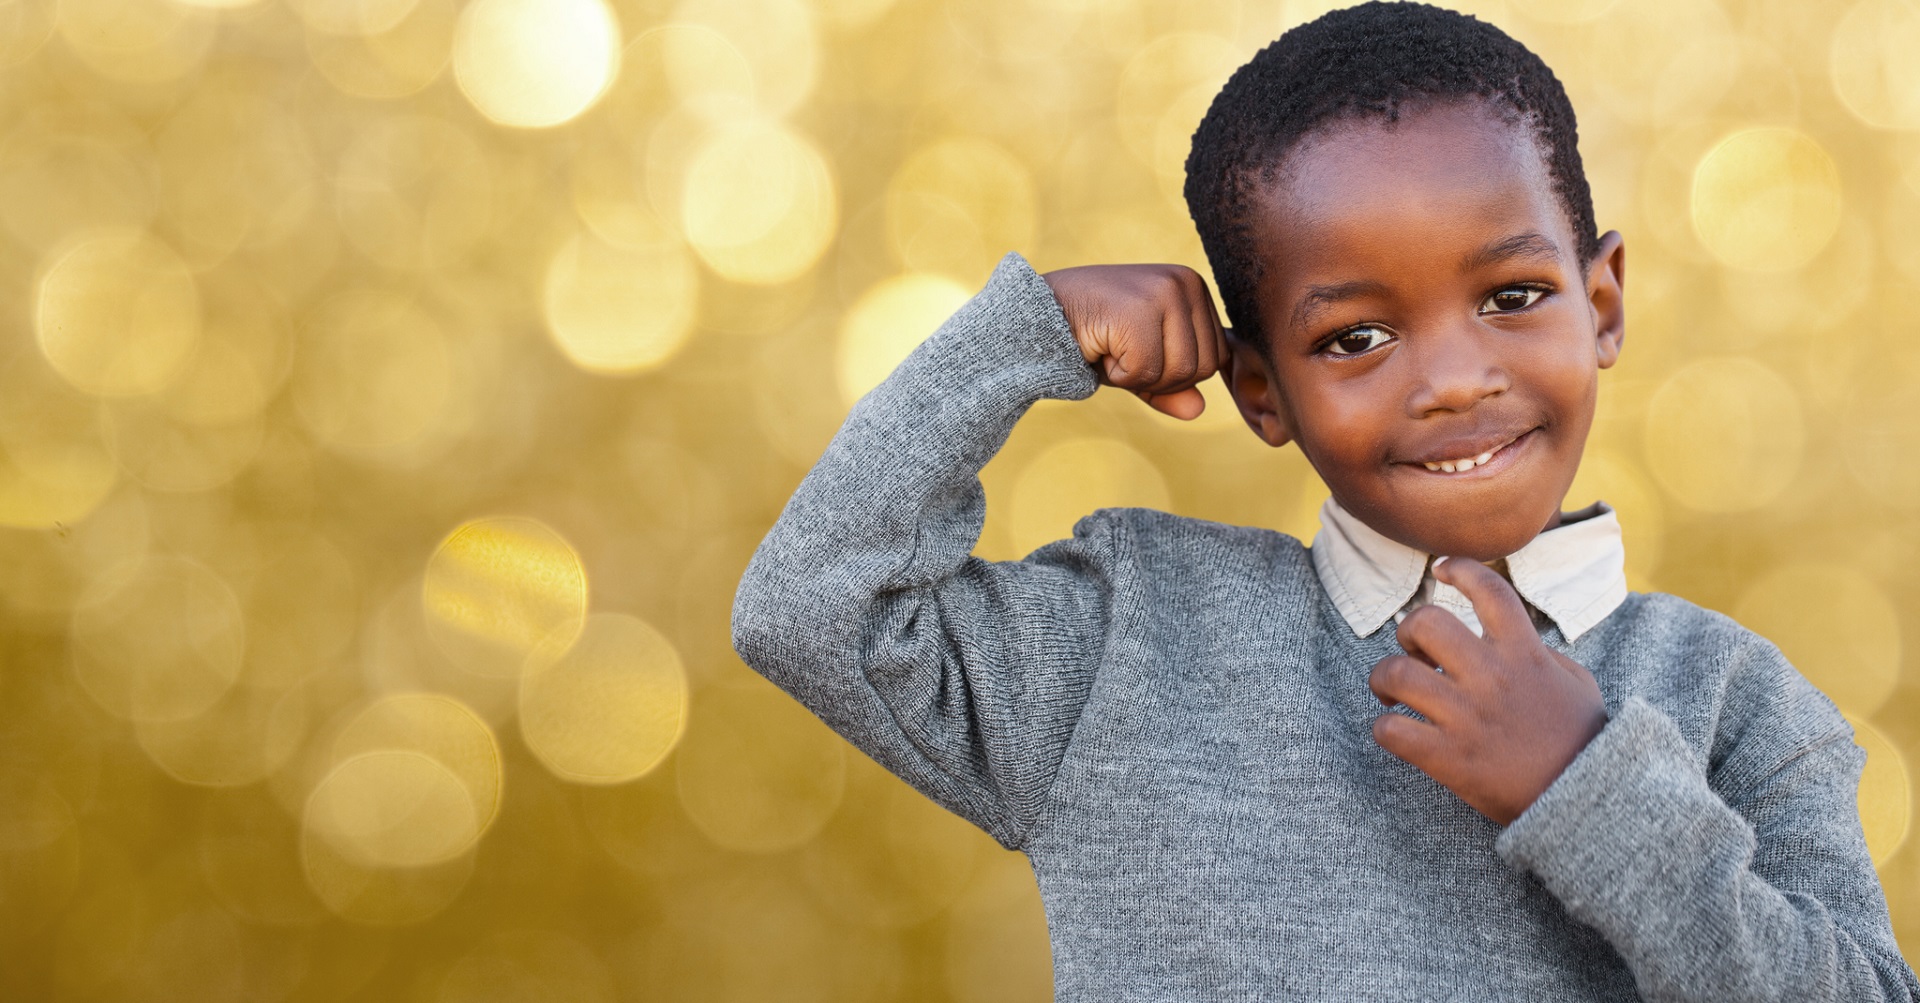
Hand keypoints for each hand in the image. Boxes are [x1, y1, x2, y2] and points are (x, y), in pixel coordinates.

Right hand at [1041, 263, 1227, 419]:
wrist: (1036, 316)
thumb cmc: (1090, 335)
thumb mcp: (1139, 362)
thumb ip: (1171, 385)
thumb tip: (1198, 410)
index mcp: (1194, 287)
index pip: (1217, 357)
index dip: (1176, 374)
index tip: (1137, 352)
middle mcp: (1185, 281)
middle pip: (1203, 367)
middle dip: (1160, 378)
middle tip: (1121, 353)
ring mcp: (1164, 291)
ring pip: (1180, 372)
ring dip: (1138, 377)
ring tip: (1111, 348)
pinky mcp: (1138, 309)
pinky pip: (1146, 371)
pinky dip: (1119, 375)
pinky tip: (1099, 348)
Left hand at [1366, 556, 1608, 824]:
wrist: (1588, 801)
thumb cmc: (1583, 740)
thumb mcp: (1576, 683)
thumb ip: (1543, 654)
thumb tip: (1515, 637)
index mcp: (1525, 654)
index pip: (1490, 592)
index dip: (1461, 569)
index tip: (1442, 569)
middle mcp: (1492, 677)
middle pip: (1426, 623)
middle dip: (1408, 632)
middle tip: (1413, 653)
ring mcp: (1467, 717)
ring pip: (1397, 674)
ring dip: (1383, 678)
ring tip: (1391, 691)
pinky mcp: (1450, 758)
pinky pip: (1391, 731)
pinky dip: (1383, 728)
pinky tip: (1396, 732)